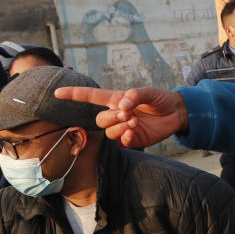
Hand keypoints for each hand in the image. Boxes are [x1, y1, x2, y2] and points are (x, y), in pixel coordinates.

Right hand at [54, 86, 186, 147]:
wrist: (177, 113)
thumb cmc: (161, 99)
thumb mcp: (150, 92)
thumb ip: (135, 95)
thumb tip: (122, 104)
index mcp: (117, 99)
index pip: (91, 96)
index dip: (74, 94)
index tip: (57, 93)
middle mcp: (117, 114)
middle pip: (100, 119)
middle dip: (111, 117)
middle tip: (128, 113)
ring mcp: (123, 128)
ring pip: (109, 132)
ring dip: (119, 127)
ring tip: (134, 121)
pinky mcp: (132, 139)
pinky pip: (120, 142)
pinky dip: (124, 137)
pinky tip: (133, 131)